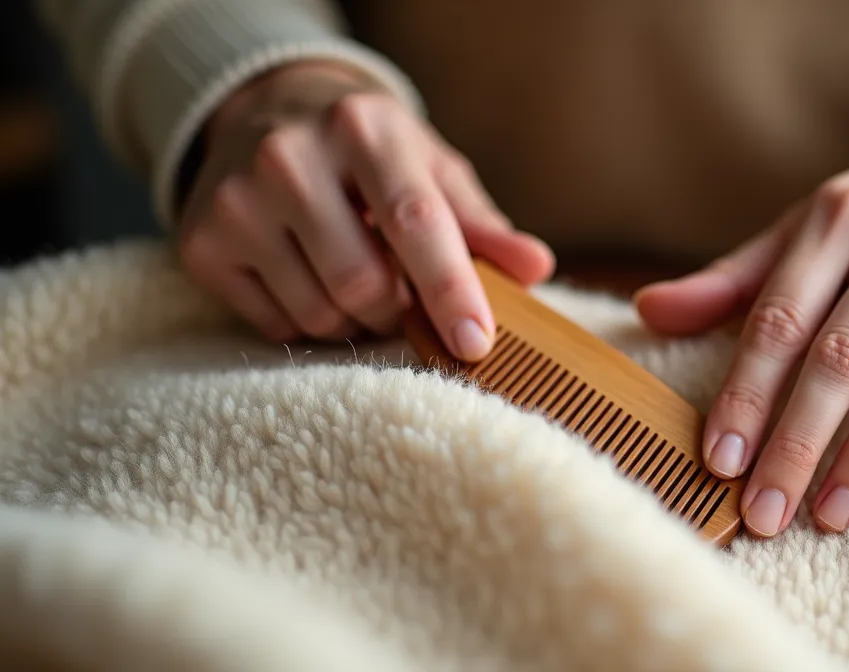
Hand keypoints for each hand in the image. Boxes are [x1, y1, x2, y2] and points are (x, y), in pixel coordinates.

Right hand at [177, 60, 553, 357]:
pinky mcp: (202, 242)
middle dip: (396, 309)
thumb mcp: (431, 169)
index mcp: (364, 129)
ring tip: (355, 277)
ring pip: (320, 314)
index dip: (450, 289)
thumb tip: (536, 267)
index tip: (475, 343)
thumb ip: (482, 223)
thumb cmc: (370, 154)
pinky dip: (308, 320)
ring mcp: (237, 200)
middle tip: (401, 292)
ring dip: (355, 320)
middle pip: (364, 284)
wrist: (265, 112)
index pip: (415, 222)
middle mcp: (290, 157)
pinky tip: (308, 275)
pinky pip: (277, 325)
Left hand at [635, 96, 848, 536]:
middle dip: (796, 442)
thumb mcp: (813, 224)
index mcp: (835, 221)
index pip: (778, 320)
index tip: (719, 463)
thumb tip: (647, 311)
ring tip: (833, 514)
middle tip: (765, 514)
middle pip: (838, 355)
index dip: (745, 394)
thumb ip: (737, 277)